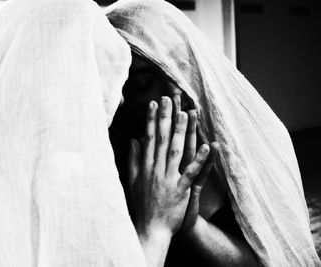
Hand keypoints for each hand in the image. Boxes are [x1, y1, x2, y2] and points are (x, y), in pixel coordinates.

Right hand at [128, 96, 214, 238]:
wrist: (150, 229)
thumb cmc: (142, 205)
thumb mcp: (133, 181)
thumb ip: (133, 159)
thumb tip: (134, 140)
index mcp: (145, 166)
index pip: (149, 138)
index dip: (152, 120)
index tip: (155, 104)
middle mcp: (156, 170)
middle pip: (162, 139)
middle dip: (166, 118)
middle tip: (170, 99)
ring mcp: (168, 179)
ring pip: (176, 151)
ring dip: (181, 132)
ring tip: (186, 114)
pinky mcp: (181, 190)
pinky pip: (191, 172)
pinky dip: (198, 159)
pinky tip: (205, 145)